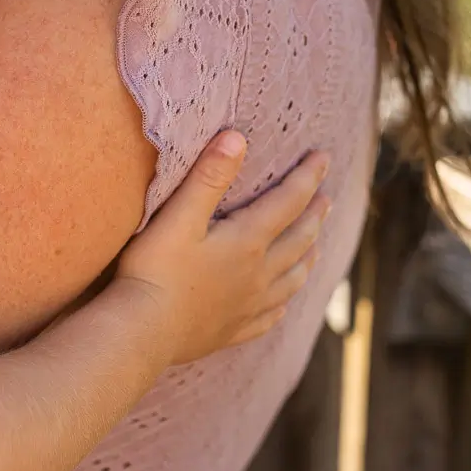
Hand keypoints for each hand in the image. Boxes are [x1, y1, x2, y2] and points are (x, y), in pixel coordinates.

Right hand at [115, 133, 329, 364]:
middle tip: (327, 199)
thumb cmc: (156, 270)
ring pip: (291, 279)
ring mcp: (248, 306)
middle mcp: (258, 274)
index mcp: (247, 241)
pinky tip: (281, 305)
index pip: (288, 201)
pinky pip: (269, 317)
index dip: (307, 177)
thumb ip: (209, 177)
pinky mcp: (232, 330)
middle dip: (315, 216)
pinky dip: (281, 304)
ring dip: (307, 258)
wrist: (143, 332)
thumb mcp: (178, 216)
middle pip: (298, 240)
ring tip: (316, 249)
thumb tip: (237, 138)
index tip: (323, 158)